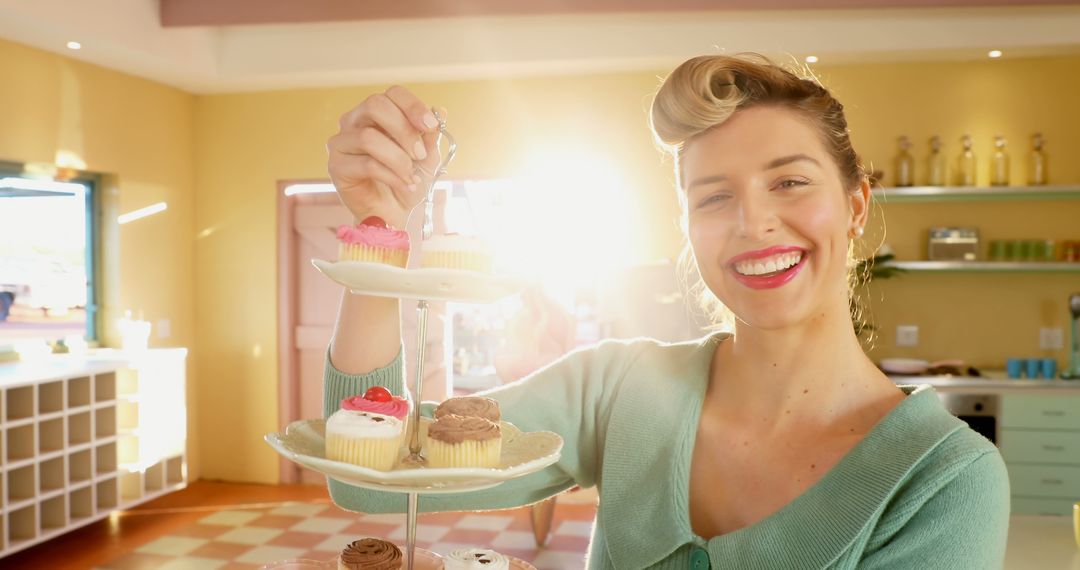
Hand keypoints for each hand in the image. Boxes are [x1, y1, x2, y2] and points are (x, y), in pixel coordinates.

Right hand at [327, 86, 445, 227]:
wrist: (394, 212)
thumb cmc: (407, 179)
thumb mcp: (426, 157)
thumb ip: (430, 135)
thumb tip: (441, 111)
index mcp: (377, 113)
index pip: (393, 93)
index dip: (413, 106)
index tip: (431, 126)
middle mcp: (354, 121)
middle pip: (375, 105)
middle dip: (403, 130)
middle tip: (419, 154)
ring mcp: (342, 142)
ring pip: (368, 137)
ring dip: (398, 158)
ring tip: (412, 176)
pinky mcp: (337, 166)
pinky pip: (367, 164)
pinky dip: (392, 176)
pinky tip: (405, 185)